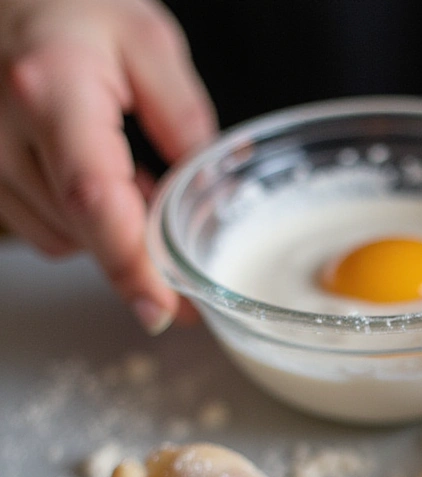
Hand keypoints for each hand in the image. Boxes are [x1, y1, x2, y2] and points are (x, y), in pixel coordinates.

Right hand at [0, 0, 215, 332]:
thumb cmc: (69, 3)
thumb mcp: (147, 43)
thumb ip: (183, 120)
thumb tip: (210, 196)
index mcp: (50, 91)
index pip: (93, 198)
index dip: (130, 265)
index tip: (163, 310)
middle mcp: (2, 130)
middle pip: (82, 231)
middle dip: (139, 249)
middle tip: (179, 232)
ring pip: (60, 239)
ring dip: (107, 233)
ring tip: (132, 181)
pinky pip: (39, 228)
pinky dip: (79, 223)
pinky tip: (96, 182)